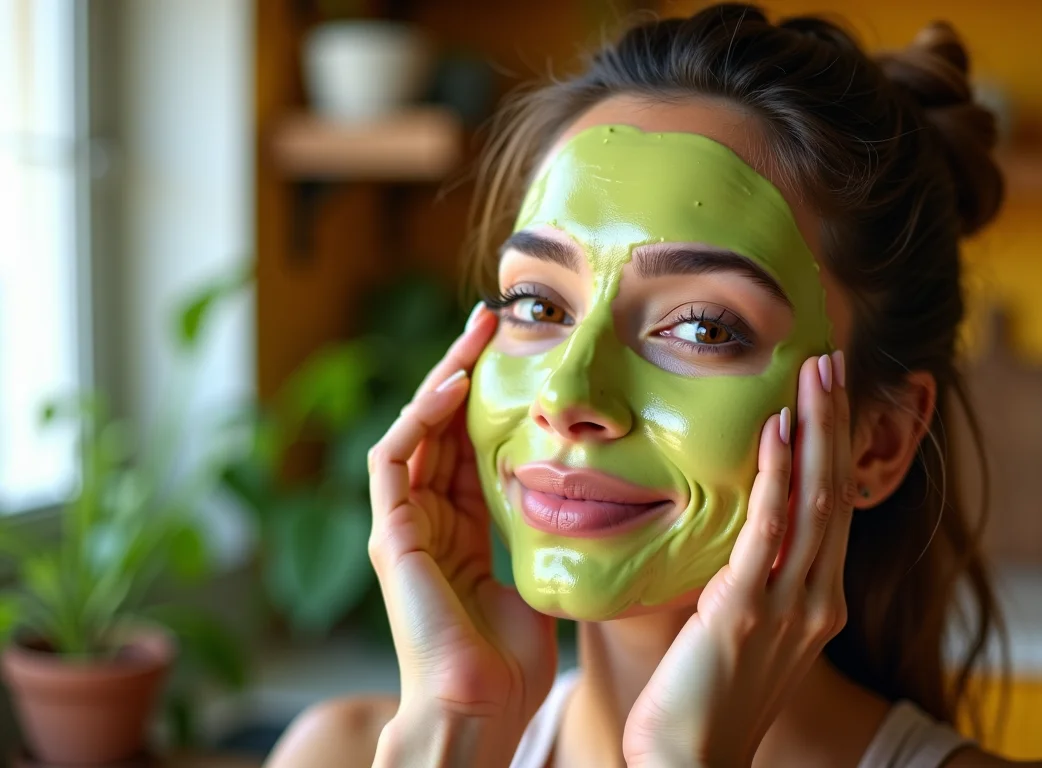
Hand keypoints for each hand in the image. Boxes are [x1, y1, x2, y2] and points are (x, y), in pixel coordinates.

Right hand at [367, 306, 556, 765]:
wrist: (481, 711)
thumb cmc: (513, 663)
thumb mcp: (537, 575)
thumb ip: (543, 534)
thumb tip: (590, 498)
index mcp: (460, 530)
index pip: (469, 445)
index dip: (491, 399)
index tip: (521, 355)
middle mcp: (427, 520)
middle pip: (438, 427)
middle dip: (463, 370)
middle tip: (494, 321)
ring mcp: (403, 526)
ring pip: (413, 430)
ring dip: (441, 378)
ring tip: (476, 335)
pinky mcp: (390, 535)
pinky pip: (394, 461)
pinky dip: (419, 418)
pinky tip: (454, 385)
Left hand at [622, 352, 856, 767]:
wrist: (691, 765)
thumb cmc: (703, 702)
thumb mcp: (739, 630)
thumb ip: (746, 581)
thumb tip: (734, 534)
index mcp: (818, 604)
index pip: (832, 509)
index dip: (833, 448)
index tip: (827, 395)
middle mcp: (818, 601)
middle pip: (836, 493)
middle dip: (835, 422)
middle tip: (831, 362)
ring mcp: (790, 607)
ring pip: (815, 501)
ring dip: (816, 430)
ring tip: (815, 374)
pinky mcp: (748, 610)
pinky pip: (770, 531)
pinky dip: (777, 475)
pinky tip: (775, 429)